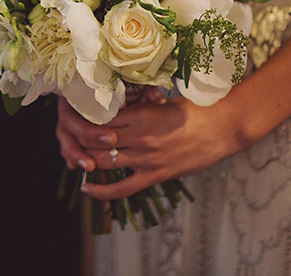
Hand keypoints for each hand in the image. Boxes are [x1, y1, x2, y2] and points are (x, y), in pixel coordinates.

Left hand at [55, 91, 245, 200]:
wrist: (222, 128)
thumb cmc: (195, 109)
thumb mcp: (162, 100)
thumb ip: (140, 103)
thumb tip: (122, 99)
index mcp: (138, 114)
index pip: (98, 117)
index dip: (81, 117)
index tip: (72, 114)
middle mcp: (138, 137)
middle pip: (95, 140)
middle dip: (78, 139)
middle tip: (68, 136)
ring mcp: (145, 158)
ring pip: (104, 162)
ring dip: (86, 161)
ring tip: (74, 158)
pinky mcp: (155, 175)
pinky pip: (123, 188)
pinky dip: (102, 192)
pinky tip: (87, 189)